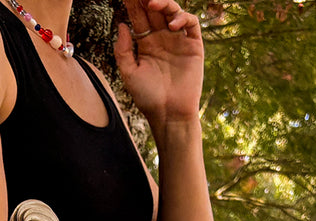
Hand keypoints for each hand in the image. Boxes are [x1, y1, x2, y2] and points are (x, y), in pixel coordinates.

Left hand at [114, 0, 203, 130]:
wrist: (169, 114)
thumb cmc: (148, 98)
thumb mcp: (129, 74)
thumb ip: (123, 51)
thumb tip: (122, 24)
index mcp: (146, 43)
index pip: (139, 17)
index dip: (133, 4)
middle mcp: (162, 38)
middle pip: (155, 10)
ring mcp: (178, 41)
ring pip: (173, 12)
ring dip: (164, 3)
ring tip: (152, 2)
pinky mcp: (193, 46)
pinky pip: (191, 24)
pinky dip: (183, 18)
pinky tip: (172, 24)